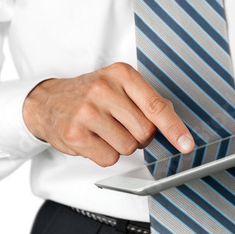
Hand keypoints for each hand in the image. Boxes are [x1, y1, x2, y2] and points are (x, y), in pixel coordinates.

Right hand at [23, 63, 194, 166]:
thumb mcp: (119, 86)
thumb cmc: (90, 95)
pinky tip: (94, 140)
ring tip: (105, 131)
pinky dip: (105, 155)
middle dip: (140, 136)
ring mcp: (87, 112)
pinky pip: (109, 159)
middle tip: (123, 126)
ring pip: (128, 148)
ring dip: (121, 146)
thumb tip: (172, 121)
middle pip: (145, 132)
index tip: (186, 144)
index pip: (156, 106)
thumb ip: (147, 101)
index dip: (174, 128)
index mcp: (121, 75)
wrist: (48, 102)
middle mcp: (103, 90)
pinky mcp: (74, 134)